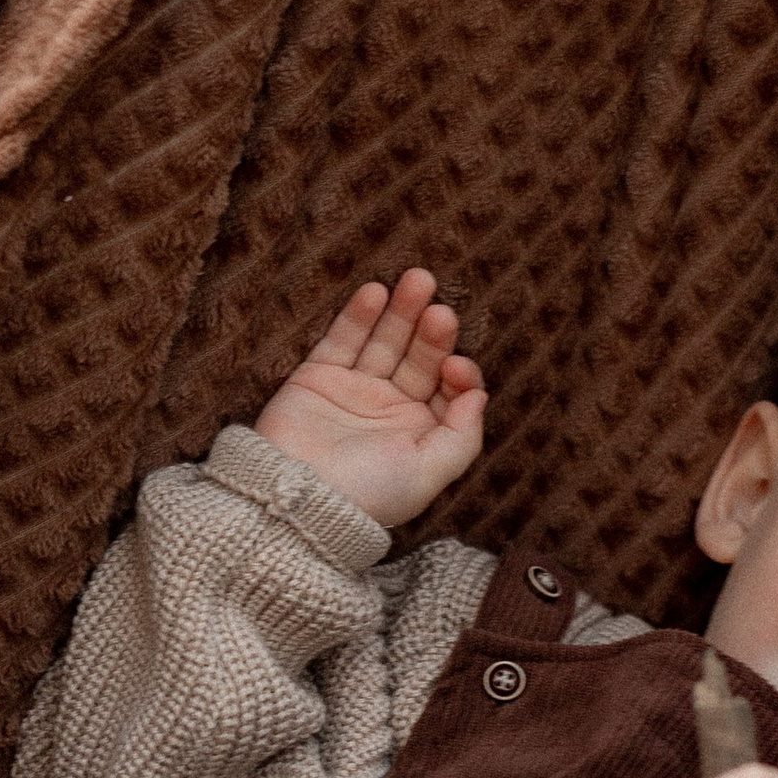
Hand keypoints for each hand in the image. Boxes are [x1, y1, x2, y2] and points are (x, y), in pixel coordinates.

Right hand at [253, 269, 486, 527]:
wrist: (298, 498)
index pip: (448, 389)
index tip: (455, 365)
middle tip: (441, 307)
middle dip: (431, 331)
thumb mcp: (428, 473)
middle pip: (418, 358)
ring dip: (401, 311)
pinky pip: (342, 340)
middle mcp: (389, 410)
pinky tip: (376, 292)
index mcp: (420, 435)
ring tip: (418, 280)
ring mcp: (353, 390)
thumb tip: (479, 396)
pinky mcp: (317, 377)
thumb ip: (462, 436)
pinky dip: (358, 316)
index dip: (459, 372)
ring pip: (383, 342)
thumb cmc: (367, 493)